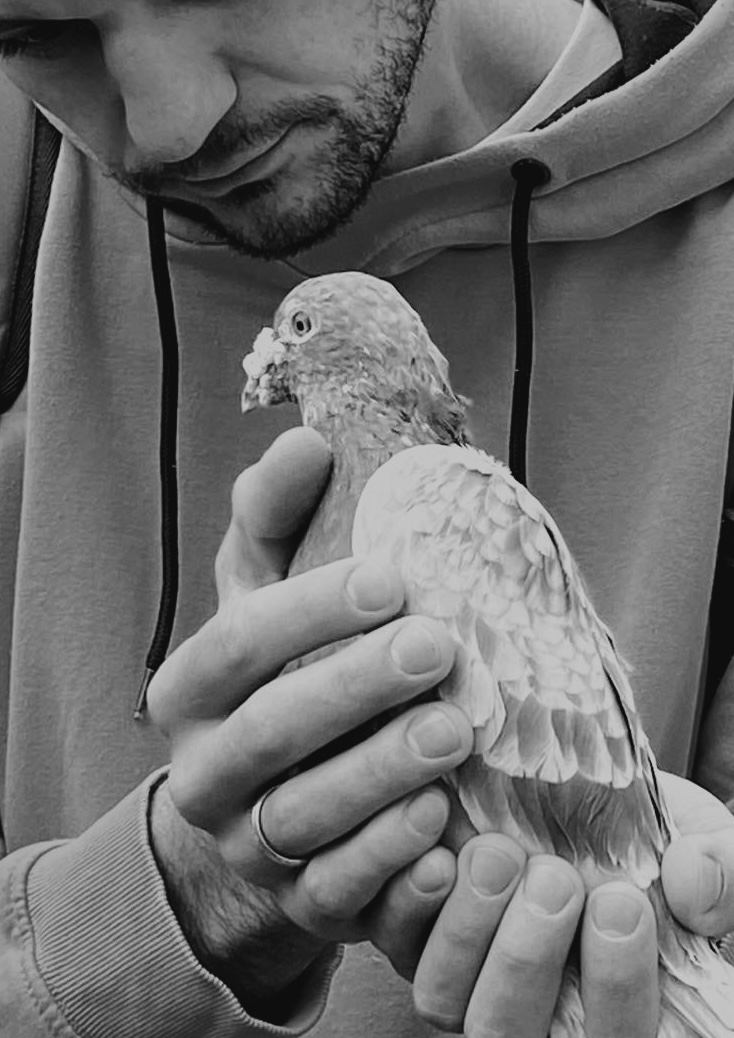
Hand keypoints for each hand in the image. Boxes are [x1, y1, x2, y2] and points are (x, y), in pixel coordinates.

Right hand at [146, 427, 475, 1005]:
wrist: (258, 810)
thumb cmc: (275, 681)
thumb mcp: (260, 597)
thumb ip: (273, 521)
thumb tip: (307, 440)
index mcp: (191, 689)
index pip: (240, 642)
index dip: (312, 609)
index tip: (395, 575)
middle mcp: (205, 772)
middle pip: (273, 730)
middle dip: (355, 687)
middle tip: (439, 647)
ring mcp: (247, 846)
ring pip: (306, 820)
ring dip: (381, 775)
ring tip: (455, 730)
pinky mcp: (298, 905)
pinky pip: (337, 899)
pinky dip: (390, 869)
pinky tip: (447, 835)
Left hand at [411, 771, 733, 1036]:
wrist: (580, 780)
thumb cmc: (650, 832)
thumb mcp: (703, 840)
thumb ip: (723, 867)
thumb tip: (696, 890)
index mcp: (609, 1008)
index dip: (616, 988)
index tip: (621, 901)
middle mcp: (531, 1009)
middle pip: (507, 1033)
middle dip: (528, 959)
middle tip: (554, 876)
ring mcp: (466, 973)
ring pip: (443, 1000)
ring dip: (465, 930)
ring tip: (496, 854)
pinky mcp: (415, 928)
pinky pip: (392, 939)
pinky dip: (404, 904)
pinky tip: (435, 852)